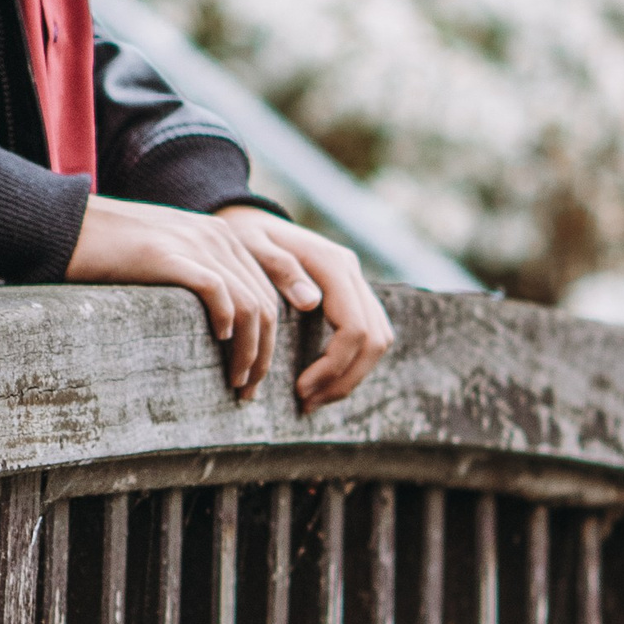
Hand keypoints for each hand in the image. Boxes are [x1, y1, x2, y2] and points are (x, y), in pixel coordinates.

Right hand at [66, 193, 310, 398]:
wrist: (67, 225)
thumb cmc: (109, 250)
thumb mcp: (166, 254)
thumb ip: (195, 273)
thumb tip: (220, 325)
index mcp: (220, 235)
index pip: (266, 294)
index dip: (268, 341)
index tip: (254, 375)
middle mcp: (216, 235)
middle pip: (265, 304)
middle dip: (264, 354)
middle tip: (249, 390)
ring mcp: (195, 242)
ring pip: (249, 305)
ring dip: (250, 351)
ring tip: (236, 382)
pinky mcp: (170, 254)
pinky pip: (218, 291)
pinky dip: (228, 321)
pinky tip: (220, 341)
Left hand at [213, 208, 393, 409]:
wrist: (250, 220)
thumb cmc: (244, 237)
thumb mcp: (251, 247)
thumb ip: (280, 270)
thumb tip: (311, 302)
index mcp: (332, 263)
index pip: (353, 327)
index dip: (333, 366)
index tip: (300, 390)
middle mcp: (352, 271)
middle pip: (374, 339)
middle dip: (345, 379)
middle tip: (307, 403)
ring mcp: (356, 281)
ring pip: (379, 339)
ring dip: (352, 375)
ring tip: (314, 399)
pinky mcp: (352, 293)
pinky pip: (369, 334)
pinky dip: (354, 362)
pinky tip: (324, 380)